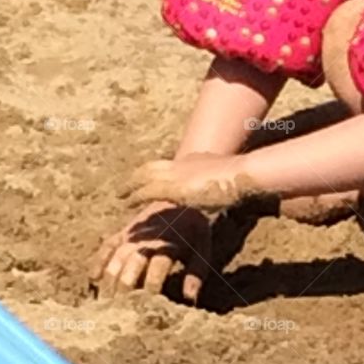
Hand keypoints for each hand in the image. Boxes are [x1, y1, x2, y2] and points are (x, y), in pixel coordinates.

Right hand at [92, 201, 211, 301]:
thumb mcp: (201, 249)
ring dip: (110, 278)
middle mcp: (148, 238)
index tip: (150, 303)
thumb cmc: (193, 231)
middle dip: (126, 285)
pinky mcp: (123, 231)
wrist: (181, 199)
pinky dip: (98, 261)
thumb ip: (196, 274)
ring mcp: (133, 233)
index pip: (157, 267)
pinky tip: (93, 278)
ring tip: (106, 301)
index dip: (152, 285)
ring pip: (116, 256)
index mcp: (169, 242)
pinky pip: (107, 245)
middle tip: (121, 307)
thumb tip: (190, 298)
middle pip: (132, 262)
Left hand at [121, 151, 263, 211]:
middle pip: (153, 167)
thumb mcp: (231, 180)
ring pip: (145, 177)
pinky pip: (147, 191)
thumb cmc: (243, 178)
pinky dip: (135, 196)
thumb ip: (226, 184)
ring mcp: (177, 174)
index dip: (157, 174)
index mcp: (196, 161)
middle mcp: (183, 164)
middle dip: (137, 176)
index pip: (171, 166)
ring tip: (121, 195)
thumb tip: (233, 192)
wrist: (243, 174)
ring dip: (131, 186)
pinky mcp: (174, 187)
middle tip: (125, 187)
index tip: (149, 181)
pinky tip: (126, 203)